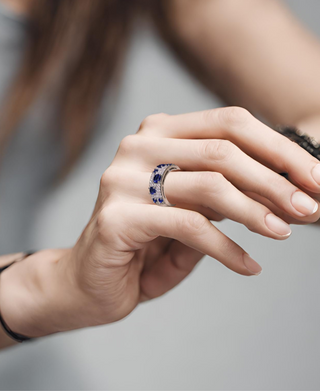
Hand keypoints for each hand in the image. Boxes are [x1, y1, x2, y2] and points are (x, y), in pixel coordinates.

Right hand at [2, 107, 319, 337]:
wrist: (90, 281)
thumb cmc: (149, 242)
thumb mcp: (196, 209)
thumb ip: (230, 192)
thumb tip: (290, 189)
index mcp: (160, 131)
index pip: (230, 123)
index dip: (278, 149)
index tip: (315, 178)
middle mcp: (139, 146)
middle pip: (223, 150)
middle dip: (275, 180)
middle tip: (308, 208)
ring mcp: (123, 179)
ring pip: (210, 185)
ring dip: (256, 212)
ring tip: (284, 232)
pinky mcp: (117, 217)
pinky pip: (189, 227)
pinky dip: (226, 248)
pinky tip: (248, 266)